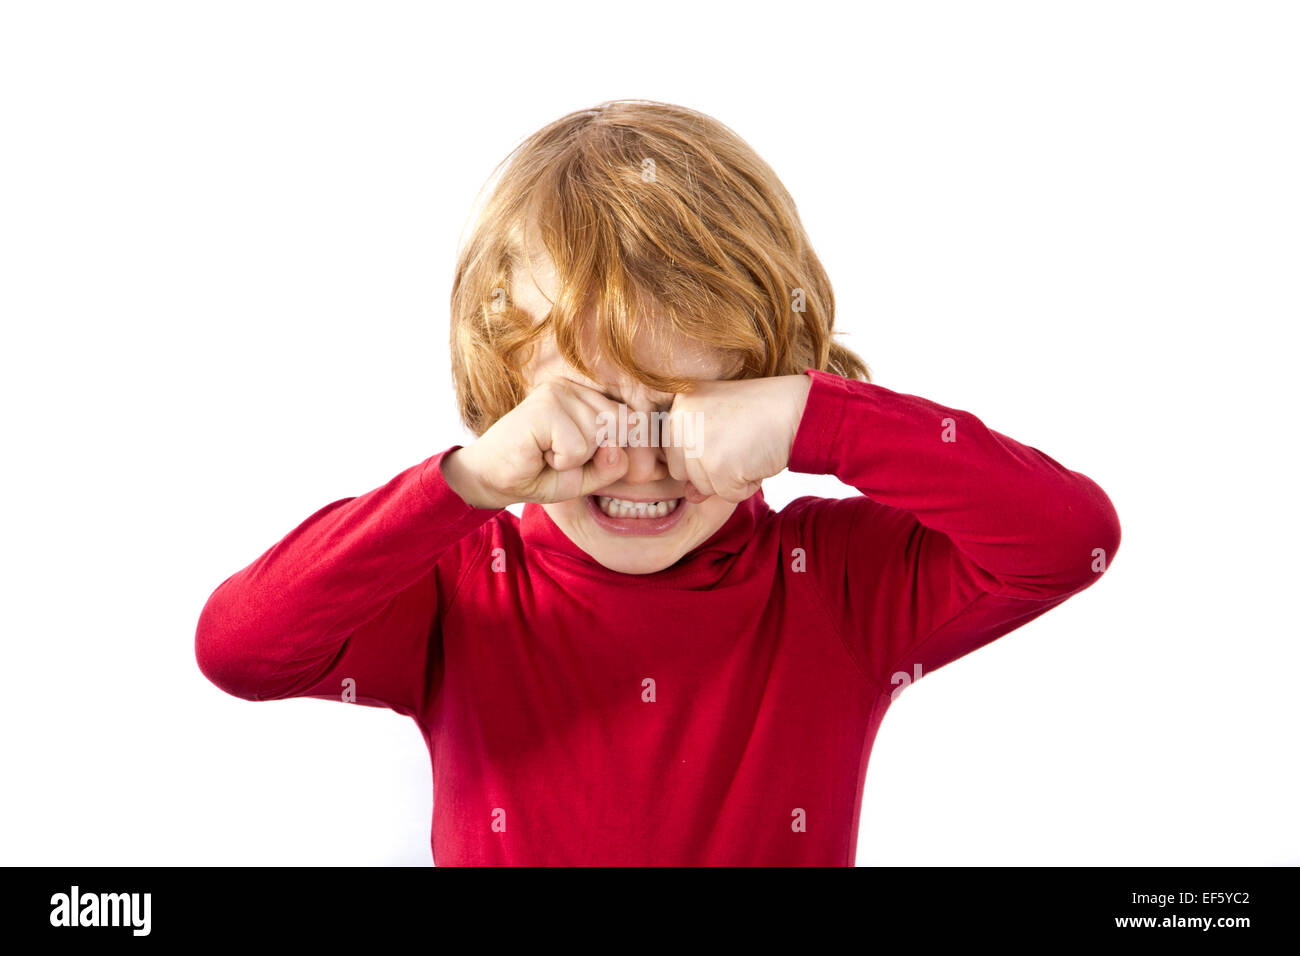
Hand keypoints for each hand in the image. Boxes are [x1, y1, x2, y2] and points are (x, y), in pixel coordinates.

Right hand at [442, 380, 629, 509]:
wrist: (491, 480)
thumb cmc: (539, 473)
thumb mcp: (587, 475)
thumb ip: (613, 464)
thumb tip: (617, 446)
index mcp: (586, 396)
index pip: (631, 419)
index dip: (615, 448)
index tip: (581, 457)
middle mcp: (574, 387)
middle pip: (620, 426)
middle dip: (594, 454)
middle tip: (560, 456)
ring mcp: (558, 392)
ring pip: (599, 437)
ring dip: (575, 460)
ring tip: (548, 453)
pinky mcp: (544, 406)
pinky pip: (578, 447)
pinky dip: (562, 462)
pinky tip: (539, 453)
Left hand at [661, 374, 812, 502]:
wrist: (798, 408)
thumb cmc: (763, 413)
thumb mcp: (721, 426)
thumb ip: (698, 457)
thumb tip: (690, 497)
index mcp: (679, 403)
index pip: (673, 451)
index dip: (705, 452)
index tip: (729, 435)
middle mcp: (680, 420)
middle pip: (681, 472)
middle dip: (712, 469)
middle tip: (740, 442)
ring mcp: (696, 443)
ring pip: (702, 487)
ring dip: (729, 478)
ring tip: (749, 448)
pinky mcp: (716, 466)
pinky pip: (726, 495)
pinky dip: (746, 486)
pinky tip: (757, 459)